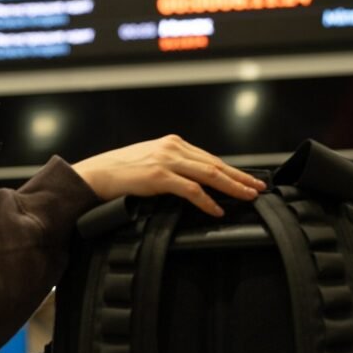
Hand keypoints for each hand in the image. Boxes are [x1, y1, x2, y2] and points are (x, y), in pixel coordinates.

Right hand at [71, 135, 265, 216]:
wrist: (94, 175)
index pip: (209, 158)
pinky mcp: (158, 176)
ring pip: (209, 173)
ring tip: (248, 196)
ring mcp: (166, 160)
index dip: (232, 170)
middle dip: (240, 177)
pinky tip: (217, 209)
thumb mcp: (149, 162)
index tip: (248, 179)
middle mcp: (172, 147)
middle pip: (215, 164)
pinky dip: (207, 200)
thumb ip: (171, 168)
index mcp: (171, 143)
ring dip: (232, 186)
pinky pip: (190, 189)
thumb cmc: (119, 173)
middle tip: (259, 187)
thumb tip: (194, 183)